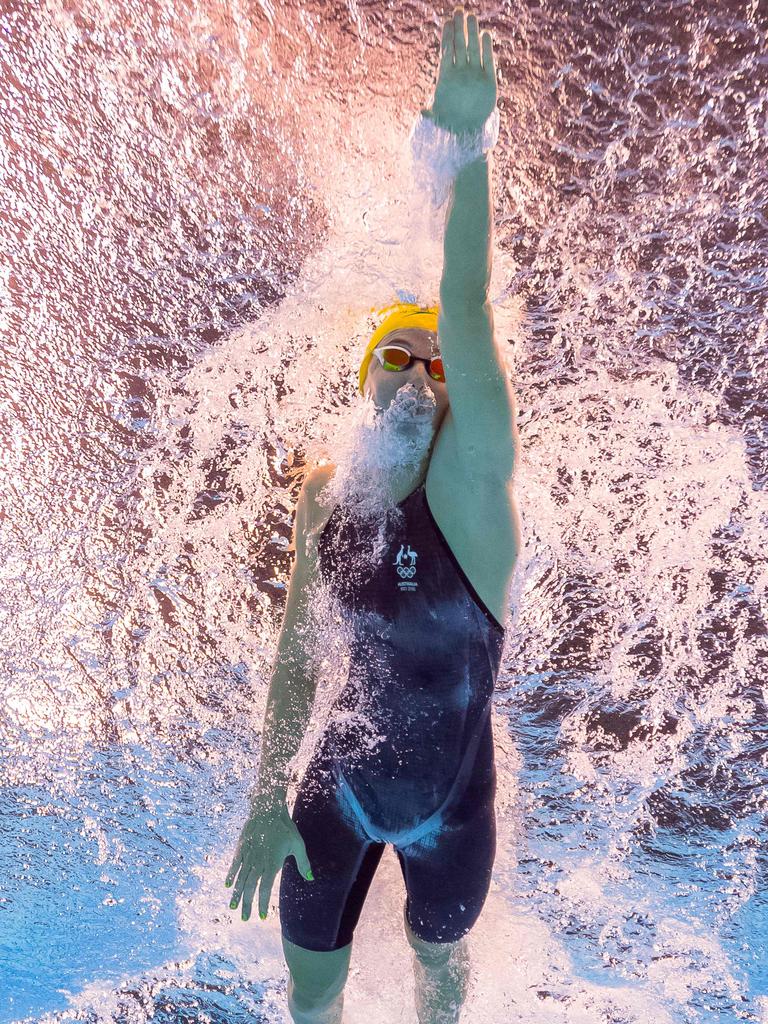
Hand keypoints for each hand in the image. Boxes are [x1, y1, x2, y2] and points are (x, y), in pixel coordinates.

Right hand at [224, 797, 313, 921]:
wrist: (267, 809)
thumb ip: (303, 863)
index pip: (265, 889)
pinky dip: (231, 875)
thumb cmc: (285, 827)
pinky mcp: (241, 848)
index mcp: (271, 864)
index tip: (261, 916)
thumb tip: (311, 879)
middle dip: (247, 904)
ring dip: (237, 894)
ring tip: (232, 907)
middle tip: (244, 919)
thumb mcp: (298, 845)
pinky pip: (234, 865)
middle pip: (250, 888)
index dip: (262, 903)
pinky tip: (227, 885)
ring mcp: (248, 856)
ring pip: (240, 879)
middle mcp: (257, 863)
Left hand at [423, 7, 497, 135]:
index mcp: (447, 77)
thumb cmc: (449, 124)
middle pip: (460, 46)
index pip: (447, 52)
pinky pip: (488, 61)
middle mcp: (461, 72)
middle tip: (459, 11)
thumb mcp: (438, 119)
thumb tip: (423, 113)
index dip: (447, 37)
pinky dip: (487, 49)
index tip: (447, 21)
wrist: (467, 132)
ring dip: (472, 33)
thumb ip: (432, 114)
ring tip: (472, 16)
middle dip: (459, 28)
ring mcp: (475, 74)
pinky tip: (486, 35)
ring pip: (473, 49)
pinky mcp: (488, 81)